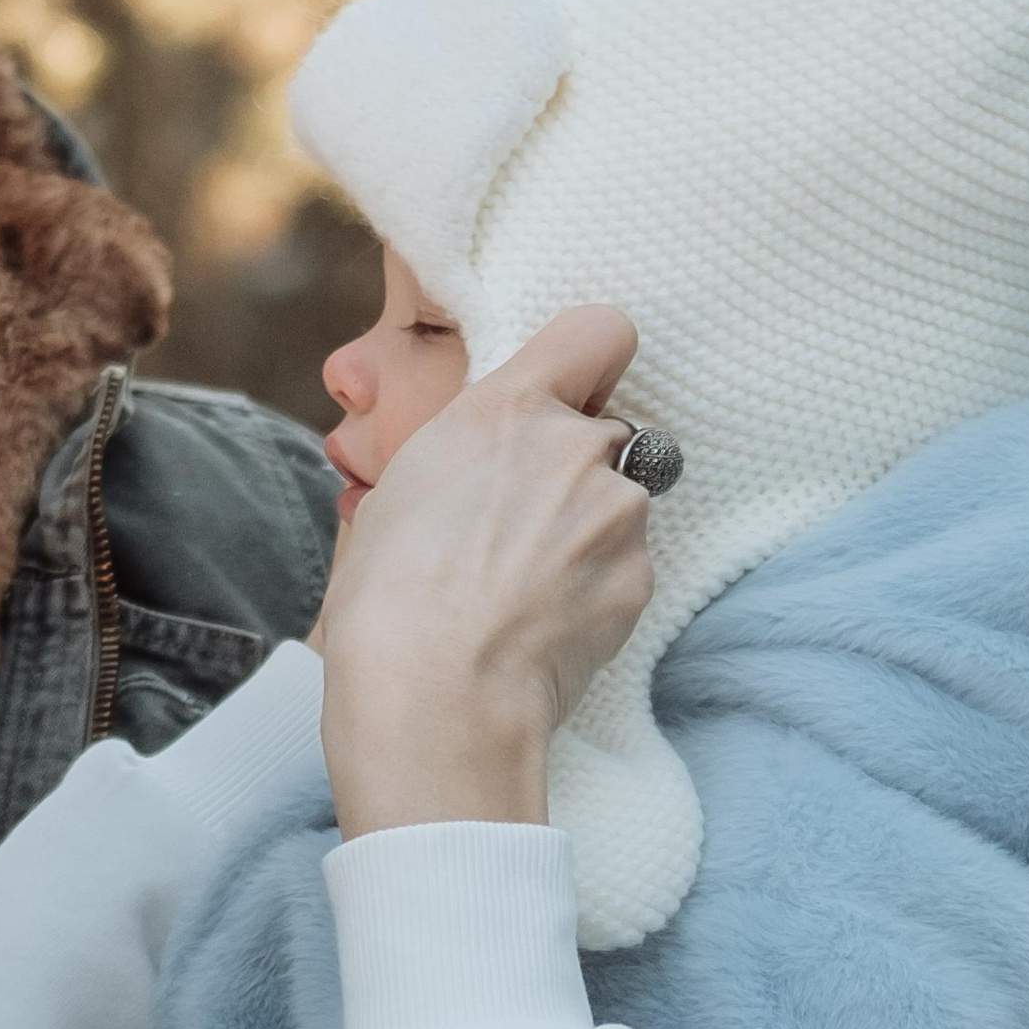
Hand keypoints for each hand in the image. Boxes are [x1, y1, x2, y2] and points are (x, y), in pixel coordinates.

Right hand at [321, 305, 653, 836]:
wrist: (434, 697)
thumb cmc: (389, 599)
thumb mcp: (402, 487)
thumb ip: (468, 450)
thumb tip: (482, 463)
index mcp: (509, 409)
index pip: (601, 330)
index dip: (589, 361)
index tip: (568, 393)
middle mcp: (578, 448)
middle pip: (608, 430)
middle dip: (575, 467)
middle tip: (517, 522)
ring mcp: (618, 516)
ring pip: (620, 503)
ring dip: (586, 531)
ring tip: (521, 586)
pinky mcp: (639, 580)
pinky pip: (626, 566)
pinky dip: (594, 588)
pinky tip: (541, 623)